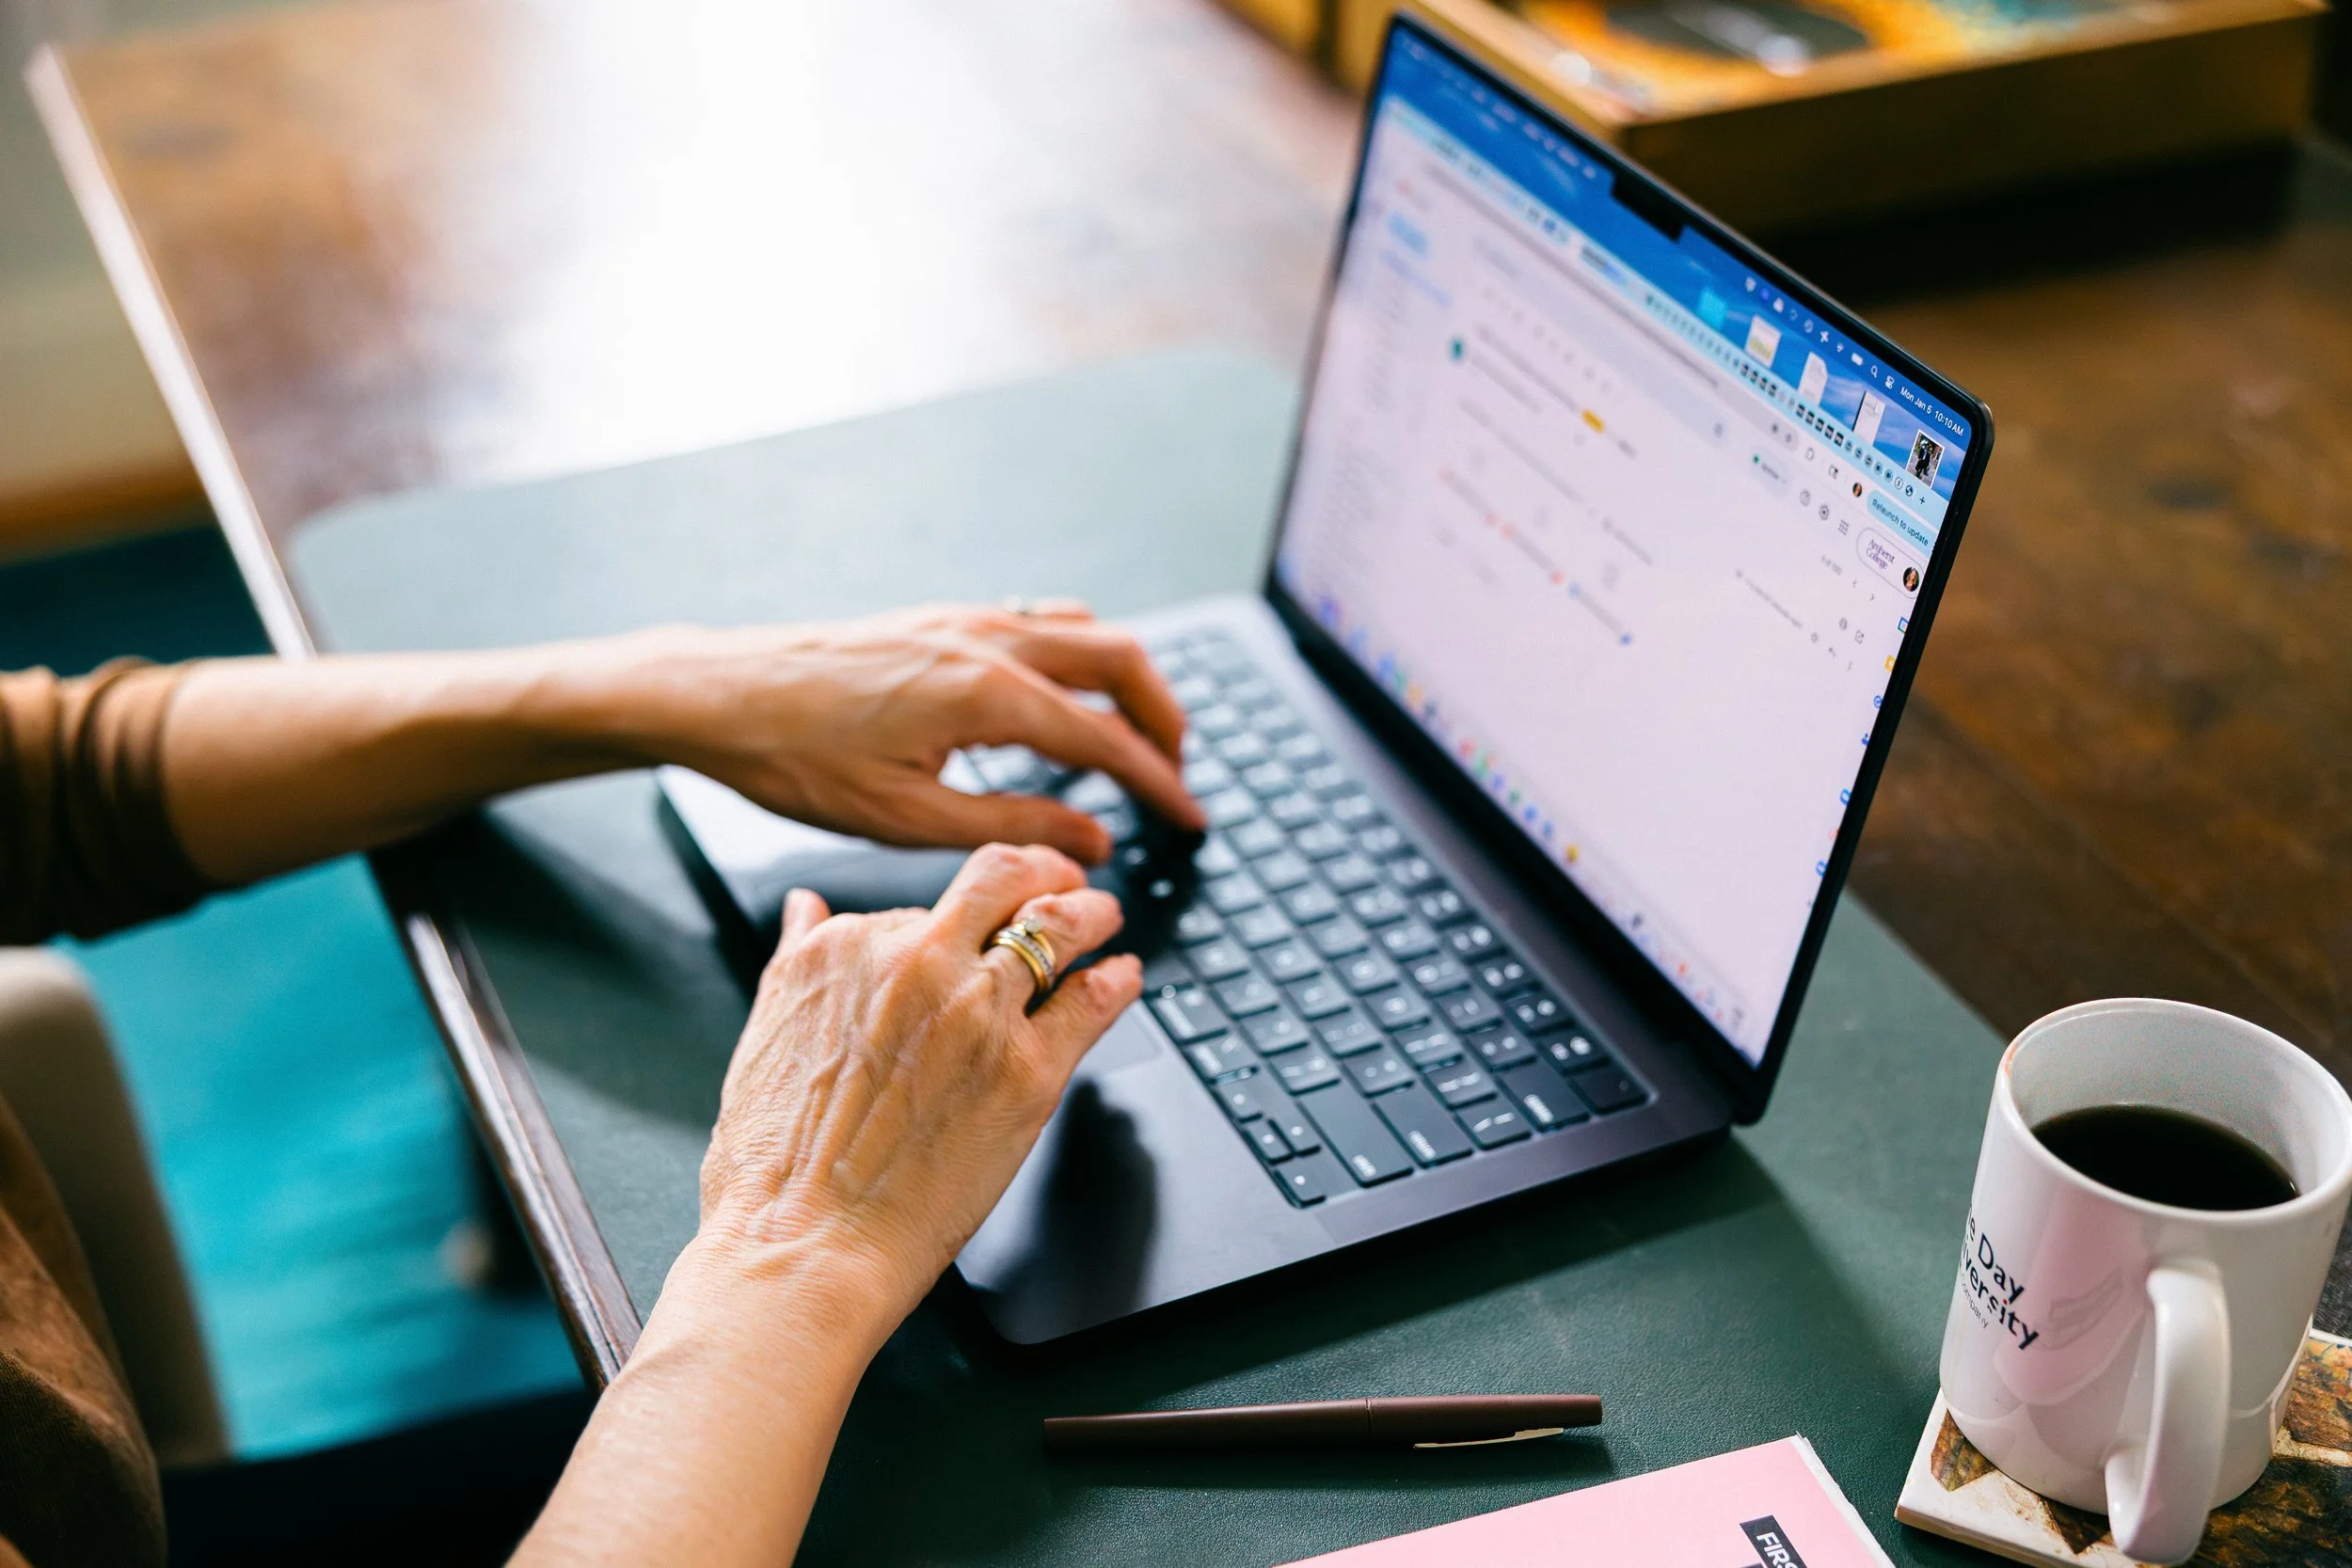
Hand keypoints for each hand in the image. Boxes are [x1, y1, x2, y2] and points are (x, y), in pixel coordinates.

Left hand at [624, 602, 1202, 862]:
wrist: (719, 694)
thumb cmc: (795, 759)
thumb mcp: (908, 818)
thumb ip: (1015, 825)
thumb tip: (1093, 840)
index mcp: (987, 693)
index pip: (1108, 739)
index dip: (1161, 782)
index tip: (1191, 817)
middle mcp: (986, 641)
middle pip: (1120, 662)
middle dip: (1166, 717)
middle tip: (1182, 772)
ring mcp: (964, 620)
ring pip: (1085, 633)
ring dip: (1128, 681)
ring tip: (1141, 735)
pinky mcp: (940, 619)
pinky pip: (1039, 622)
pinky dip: (1080, 657)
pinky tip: (1069, 695)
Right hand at [693, 842, 1140, 1317]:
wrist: (802, 1246)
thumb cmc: (773, 1169)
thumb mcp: (762, 1035)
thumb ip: (795, 960)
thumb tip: (804, 911)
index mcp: (843, 950)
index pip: (921, 906)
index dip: (953, 922)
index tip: (971, 927)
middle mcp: (914, 962)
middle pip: (1001, 879)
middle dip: (1042, 870)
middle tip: (1063, 880)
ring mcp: (977, 1010)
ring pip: (1057, 927)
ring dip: (1091, 913)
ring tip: (1103, 916)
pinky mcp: (1029, 1068)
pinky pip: (1093, 999)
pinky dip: (1118, 980)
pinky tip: (1123, 976)